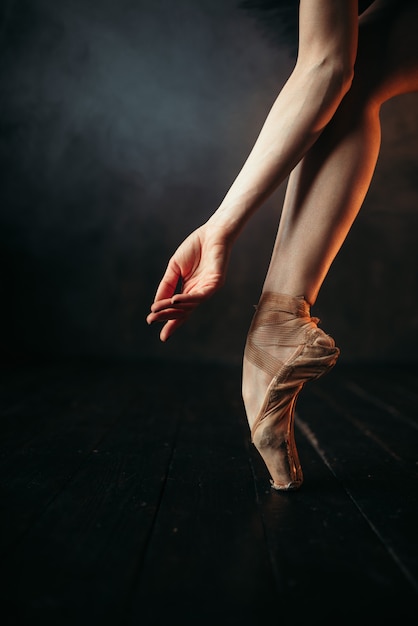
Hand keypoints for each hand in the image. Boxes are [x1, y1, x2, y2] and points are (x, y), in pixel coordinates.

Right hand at [146, 224, 231, 340]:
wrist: (211, 233)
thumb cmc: (194, 248)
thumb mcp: (174, 268)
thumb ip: (166, 285)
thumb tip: (156, 305)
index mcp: (189, 290)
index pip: (179, 310)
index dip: (169, 321)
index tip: (159, 333)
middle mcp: (199, 293)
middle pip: (183, 311)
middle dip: (167, 316)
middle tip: (152, 320)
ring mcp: (208, 289)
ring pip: (190, 305)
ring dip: (174, 308)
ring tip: (159, 310)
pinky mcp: (216, 282)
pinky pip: (201, 295)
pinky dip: (187, 299)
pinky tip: (175, 299)